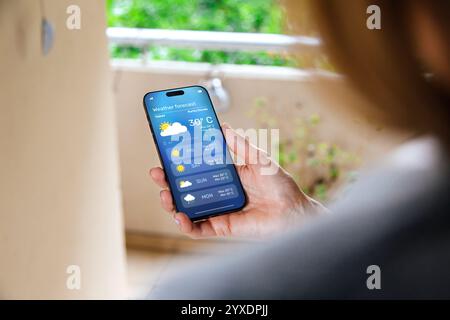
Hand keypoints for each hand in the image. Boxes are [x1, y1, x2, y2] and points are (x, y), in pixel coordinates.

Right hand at [149, 123, 323, 238]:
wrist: (294, 213)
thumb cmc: (280, 186)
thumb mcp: (259, 160)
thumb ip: (240, 145)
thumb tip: (222, 126)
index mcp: (225, 174)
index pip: (197, 166)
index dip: (180, 161)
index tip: (166, 150)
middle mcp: (218, 192)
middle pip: (186, 187)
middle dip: (168, 181)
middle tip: (157, 173)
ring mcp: (218, 209)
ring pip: (188, 207)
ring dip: (172, 203)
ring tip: (165, 195)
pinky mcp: (222, 226)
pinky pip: (199, 228)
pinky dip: (187, 225)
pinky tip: (180, 217)